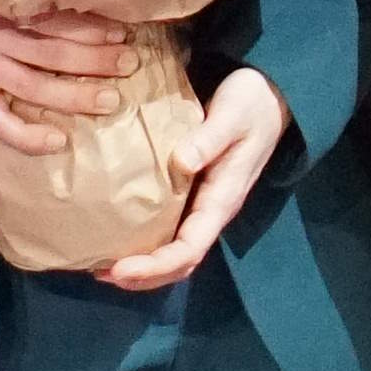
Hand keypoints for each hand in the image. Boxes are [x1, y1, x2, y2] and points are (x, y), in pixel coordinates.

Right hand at [0, 0, 141, 149]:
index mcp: (1, 6)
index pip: (50, 16)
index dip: (88, 25)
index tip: (121, 30)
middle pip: (50, 51)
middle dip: (93, 59)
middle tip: (129, 63)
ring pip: (33, 86)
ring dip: (74, 94)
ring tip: (110, 99)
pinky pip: (0, 123)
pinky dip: (28, 136)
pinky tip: (59, 141)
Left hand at [94, 66, 292, 292]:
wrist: (269, 95)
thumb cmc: (250, 103)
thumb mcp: (232, 115)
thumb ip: (208, 139)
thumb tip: (180, 163)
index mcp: (223, 199)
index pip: (190, 248)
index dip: (156, 265)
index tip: (120, 269)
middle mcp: (213, 210)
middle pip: (182, 262)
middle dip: (144, 276)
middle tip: (102, 274)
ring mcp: (203, 204)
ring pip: (175, 251)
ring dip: (142, 266)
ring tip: (102, 265)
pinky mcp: (194, 193)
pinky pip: (170, 229)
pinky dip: (144, 242)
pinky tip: (117, 235)